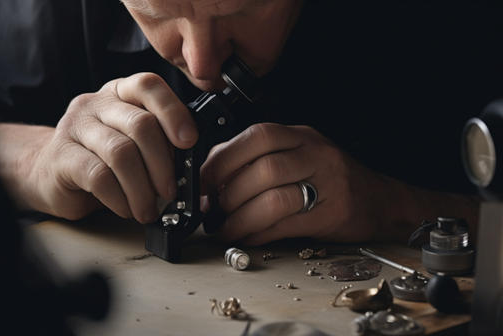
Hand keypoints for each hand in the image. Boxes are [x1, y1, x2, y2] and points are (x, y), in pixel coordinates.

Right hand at [25, 73, 197, 221]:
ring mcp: (75, 126)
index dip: (174, 112)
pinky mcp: (61, 155)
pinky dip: (120, 198)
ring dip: (142, 188)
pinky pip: (99, 177)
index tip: (189, 142)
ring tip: (148, 209)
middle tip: (170, 191)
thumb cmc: (100, 159)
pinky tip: (126, 209)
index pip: (149, 86)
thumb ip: (158, 140)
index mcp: (121, 93)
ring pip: (121, 153)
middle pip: (140, 125)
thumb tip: (191, 162)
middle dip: (163, 164)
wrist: (48, 173)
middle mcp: (97, 103)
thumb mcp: (132, 141)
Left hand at [200, 123, 391, 245]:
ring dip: (240, 217)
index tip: (203, 180)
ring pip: (274, 198)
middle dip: (229, 191)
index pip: (256, 136)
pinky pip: (286, 225)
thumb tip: (211, 171)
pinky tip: (246, 237)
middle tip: (212, 208)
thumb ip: (258, 157)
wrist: (381, 200)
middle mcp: (314, 154)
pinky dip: (258, 234)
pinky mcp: (332, 214)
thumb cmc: (330, 177)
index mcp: (300, 136)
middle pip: (263, 168)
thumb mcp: (298, 154)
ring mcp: (327, 184)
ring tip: (226, 228)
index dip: (223, 159)